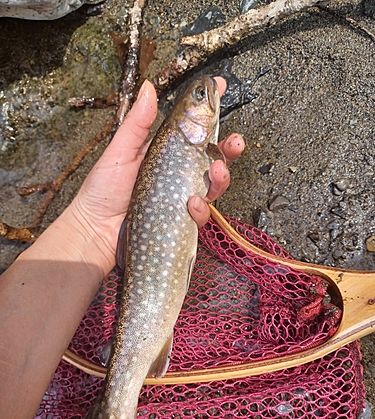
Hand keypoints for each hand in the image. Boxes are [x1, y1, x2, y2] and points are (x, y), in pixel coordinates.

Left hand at [68, 77, 244, 274]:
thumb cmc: (102, 191)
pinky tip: (191, 204)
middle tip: (235, 142)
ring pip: (213, 185)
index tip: (220, 87)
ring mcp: (181, 197)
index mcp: (163, 152)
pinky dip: (201, 208)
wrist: (95, 232)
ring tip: (216, 171)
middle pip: (211, 157)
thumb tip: (148, 87)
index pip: (191, 129)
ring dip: (221, 177)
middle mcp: (176, 173)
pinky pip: (201, 212)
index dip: (207, 110)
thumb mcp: (119, 152)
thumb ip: (137, 123)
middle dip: (229, 148)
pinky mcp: (181, 219)